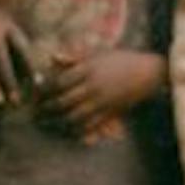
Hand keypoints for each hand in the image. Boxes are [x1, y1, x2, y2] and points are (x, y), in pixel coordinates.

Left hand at [35, 47, 162, 139]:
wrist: (148, 72)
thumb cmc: (121, 60)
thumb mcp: (97, 55)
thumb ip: (73, 58)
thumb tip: (52, 57)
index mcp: (88, 69)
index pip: (59, 81)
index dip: (45, 89)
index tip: (36, 92)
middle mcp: (93, 86)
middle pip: (64, 101)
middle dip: (48, 108)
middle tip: (38, 111)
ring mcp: (102, 101)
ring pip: (75, 116)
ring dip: (59, 121)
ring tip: (49, 122)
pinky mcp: (110, 112)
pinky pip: (91, 125)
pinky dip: (78, 129)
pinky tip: (69, 129)